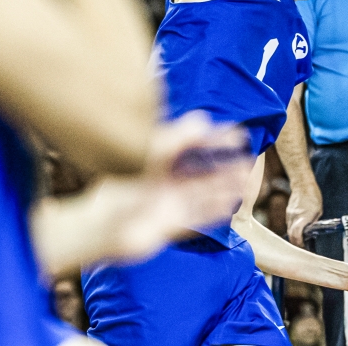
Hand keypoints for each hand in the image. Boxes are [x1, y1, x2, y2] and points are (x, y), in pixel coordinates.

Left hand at [79, 112, 251, 264]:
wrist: (98, 227)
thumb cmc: (116, 191)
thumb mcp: (149, 158)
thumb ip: (176, 140)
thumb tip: (205, 120)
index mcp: (159, 164)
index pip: (194, 148)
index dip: (216, 141)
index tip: (237, 133)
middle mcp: (167, 184)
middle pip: (203, 173)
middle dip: (225, 167)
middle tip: (249, 159)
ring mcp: (170, 204)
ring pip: (204, 194)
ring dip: (225, 187)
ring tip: (246, 180)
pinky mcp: (171, 225)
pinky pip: (199, 216)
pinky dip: (215, 211)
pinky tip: (231, 205)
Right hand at [285, 184, 322, 246]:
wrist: (302, 184)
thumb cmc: (313, 196)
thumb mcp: (319, 210)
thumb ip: (313, 222)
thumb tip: (311, 232)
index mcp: (303, 217)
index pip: (297, 234)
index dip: (299, 243)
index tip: (304, 246)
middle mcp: (294, 217)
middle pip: (291, 235)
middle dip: (296, 243)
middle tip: (302, 246)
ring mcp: (289, 215)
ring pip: (289, 230)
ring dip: (294, 236)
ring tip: (301, 239)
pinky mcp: (288, 212)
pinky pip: (289, 224)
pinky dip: (293, 229)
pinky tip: (298, 229)